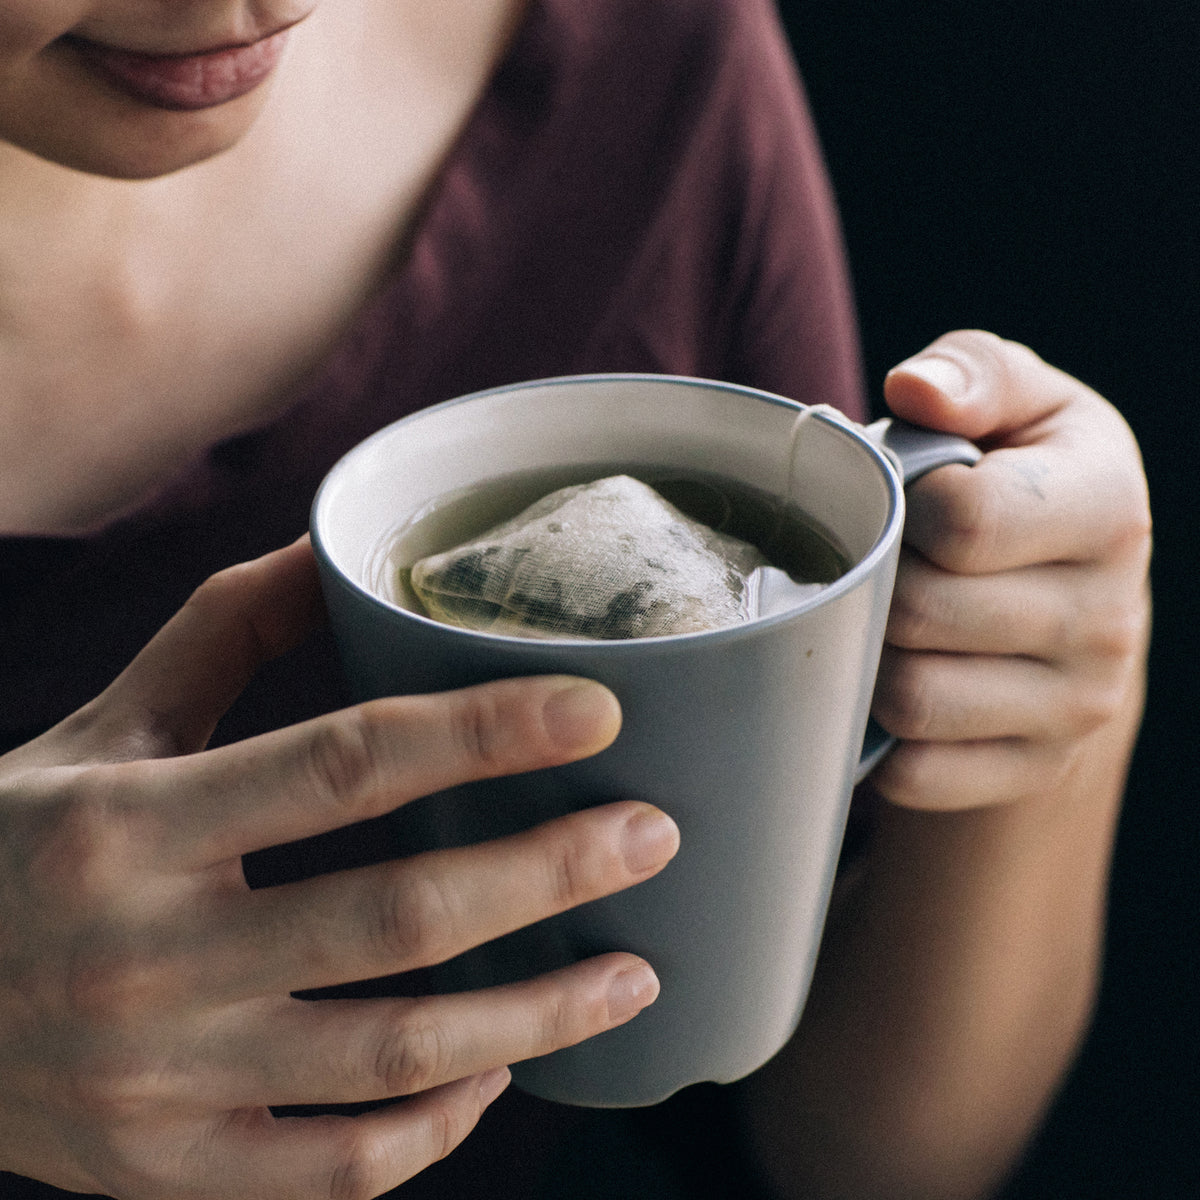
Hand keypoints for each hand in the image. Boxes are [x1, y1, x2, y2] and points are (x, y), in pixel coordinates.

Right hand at [0, 540, 678, 1199]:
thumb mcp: (108, 723)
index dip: (485, 732)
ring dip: (537, 1019)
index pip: (346, 765)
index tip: (597, 710)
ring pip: (394, 1059)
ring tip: (637, 973)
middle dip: (548, 873)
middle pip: (397, 917)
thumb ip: (222, 632)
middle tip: (653, 835)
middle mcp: (148, 956)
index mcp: (133, 825)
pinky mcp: (165, 1172)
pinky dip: (438, 1127)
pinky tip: (501, 1072)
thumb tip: (331, 547)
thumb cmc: (20, 837)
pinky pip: (335, 1168)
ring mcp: (160, 1083)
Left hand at [870, 330, 1151, 809]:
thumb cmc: (1022, 479)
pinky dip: (877, 731)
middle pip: (927, 615)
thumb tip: (915, 389)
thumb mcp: (1016, 403)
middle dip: (875, 584)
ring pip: (913, 700)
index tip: (901, 500)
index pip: (966, 521)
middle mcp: (1109, 617)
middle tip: (871, 564)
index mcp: (1108, 508)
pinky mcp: (1034, 768)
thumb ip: (972, 374)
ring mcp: (1077, 706)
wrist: (1070, 596)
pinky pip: (916, 772)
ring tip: (875, 618)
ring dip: (868, 658)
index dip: (903, 507)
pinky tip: (882, 683)